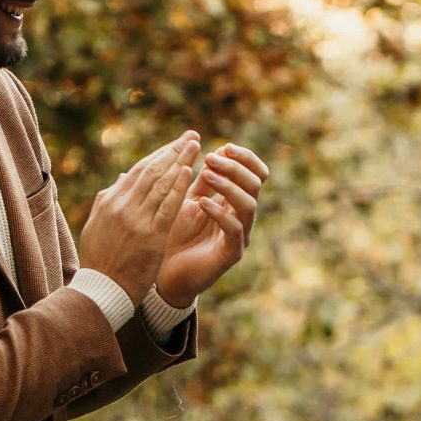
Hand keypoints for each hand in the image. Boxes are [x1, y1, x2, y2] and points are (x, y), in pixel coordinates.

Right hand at [78, 133, 199, 297]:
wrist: (101, 290)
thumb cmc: (100, 261)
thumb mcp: (98, 226)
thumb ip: (109, 200)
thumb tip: (123, 178)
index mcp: (110, 201)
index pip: (139, 171)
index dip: (160, 155)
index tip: (176, 144)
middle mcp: (122, 205)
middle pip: (152, 171)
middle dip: (174, 151)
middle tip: (192, 137)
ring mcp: (136, 220)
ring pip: (160, 183)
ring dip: (180, 162)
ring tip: (196, 146)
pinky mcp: (150, 236)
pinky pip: (167, 206)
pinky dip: (178, 187)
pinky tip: (190, 172)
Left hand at [156, 143, 267, 302]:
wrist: (164, 273)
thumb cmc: (173, 235)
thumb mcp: (184, 199)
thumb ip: (196, 178)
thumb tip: (201, 146)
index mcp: (233, 200)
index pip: (254, 173)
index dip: (244, 157)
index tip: (223, 147)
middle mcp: (241, 217)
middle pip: (256, 184)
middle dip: (234, 166)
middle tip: (210, 158)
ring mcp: (239, 236)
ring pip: (249, 204)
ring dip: (227, 185)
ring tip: (204, 175)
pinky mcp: (231, 255)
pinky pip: (234, 230)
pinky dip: (218, 213)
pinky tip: (200, 203)